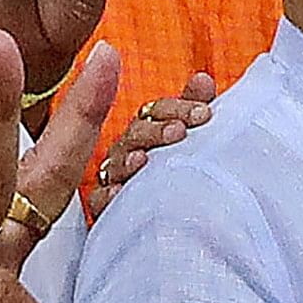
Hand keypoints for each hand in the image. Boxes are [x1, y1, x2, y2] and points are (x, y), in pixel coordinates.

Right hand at [83, 72, 213, 224]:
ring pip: (116, 163)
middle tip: (178, 132)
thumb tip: (202, 79)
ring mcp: (115, 177)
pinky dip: (108, 195)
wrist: (175, 222)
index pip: (157, 111)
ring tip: (143, 160)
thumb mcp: (192, 140)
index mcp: (150, 131)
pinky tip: (118, 193)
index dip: (178, 108)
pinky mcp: (105, 206)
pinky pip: (100, 199)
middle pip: (136, 133)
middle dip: (156, 131)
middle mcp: (129, 150)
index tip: (203, 114)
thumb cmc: (180, 173)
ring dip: (129, 160)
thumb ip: (194, 110)